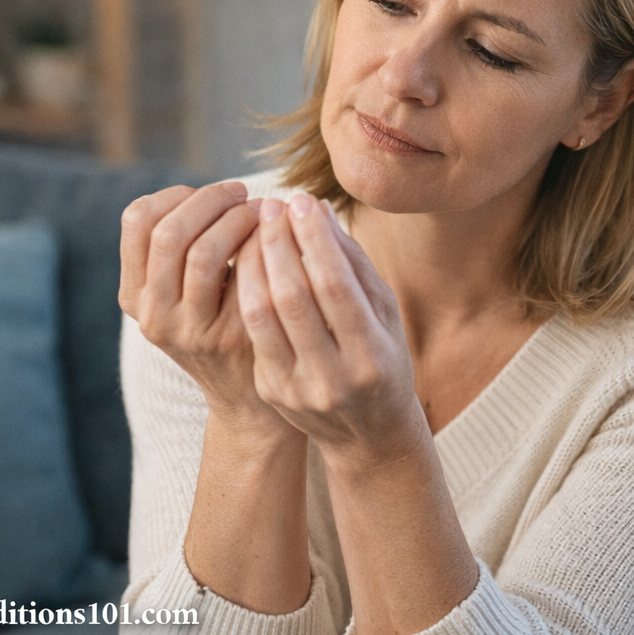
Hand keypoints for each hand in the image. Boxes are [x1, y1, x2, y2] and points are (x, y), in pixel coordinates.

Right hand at [119, 182, 299, 441]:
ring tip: (262, 211)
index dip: (177, 194)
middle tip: (242, 193)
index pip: (136, 220)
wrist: (249, 394)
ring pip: (201, 250)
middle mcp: (151, 313)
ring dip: (236, 218)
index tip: (211, 193)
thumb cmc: (224, 323)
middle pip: (168, 231)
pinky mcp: (224, 337)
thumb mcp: (186, 290)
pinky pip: (239, 273)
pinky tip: (275, 236)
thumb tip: (213, 191)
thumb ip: (184, 246)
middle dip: (210, 199)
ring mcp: (185, 329)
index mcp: (133, 293)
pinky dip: (257, 242)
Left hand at [235, 193, 426, 468]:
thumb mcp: (386, 313)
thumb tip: (319, 209)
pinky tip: (249, 259)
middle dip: (278, 242)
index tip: (302, 200)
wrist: (369, 434)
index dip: (314, 238)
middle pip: (292, 297)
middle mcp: (334, 378)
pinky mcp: (272, 391)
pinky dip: (248, 287)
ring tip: (256, 227)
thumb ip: (354, 263)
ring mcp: (298, 390)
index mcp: (373, 356)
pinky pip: (252, 331)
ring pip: (261, 313)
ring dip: (254, 261)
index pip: (335, 285)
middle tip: (272, 204)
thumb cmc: (384, 357)